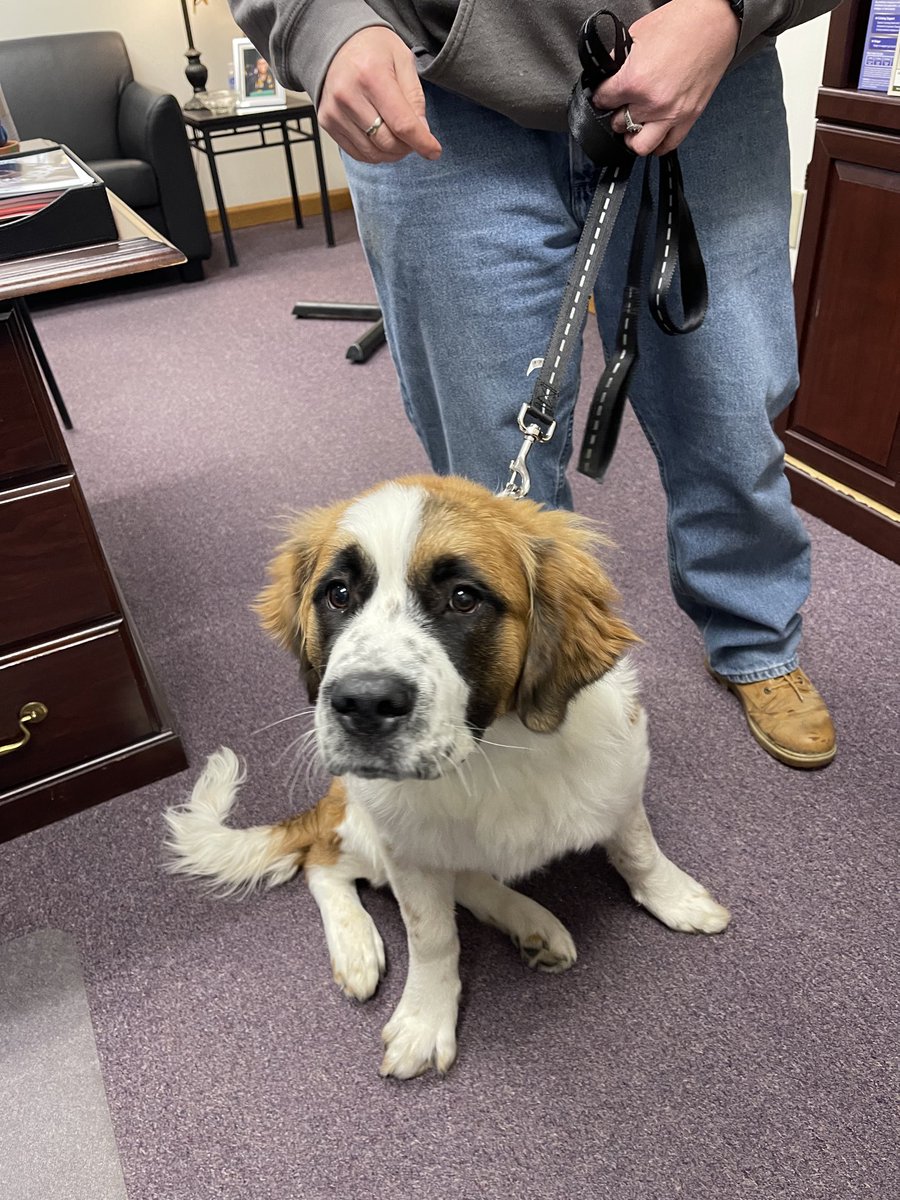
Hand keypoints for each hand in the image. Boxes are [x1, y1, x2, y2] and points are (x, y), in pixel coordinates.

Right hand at [318, 27, 441, 163]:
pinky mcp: (327, 121)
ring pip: (373, 153)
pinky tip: (381, 138)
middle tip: (414, 137)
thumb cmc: (373, 49)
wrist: (336, 41)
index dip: (422, 143)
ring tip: (398, 137)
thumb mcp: (403, 61)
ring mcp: (334, 111)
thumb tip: (422, 133)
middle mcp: (348, 95)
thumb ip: (415, 98)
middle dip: (407, 147)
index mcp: (371, 75)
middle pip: (387, 143)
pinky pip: (357, 153)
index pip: (402, 124)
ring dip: (392, 153)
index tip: (434, 151)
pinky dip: (375, 153)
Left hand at [593, 0, 739, 156]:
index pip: (603, 101)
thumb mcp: (638, 34)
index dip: (600, 96)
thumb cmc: (683, 22)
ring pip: (640, 145)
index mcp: (635, 81)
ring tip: (633, 126)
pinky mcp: (689, 117)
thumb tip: (610, 74)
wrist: (716, 21)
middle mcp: (652, 103)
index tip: (604, 95)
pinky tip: (653, 134)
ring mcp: (672, 114)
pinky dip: (658, 144)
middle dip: (616, 115)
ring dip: (633, 137)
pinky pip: (668, 145)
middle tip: (620, 106)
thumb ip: (620, 60)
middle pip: (619, 124)